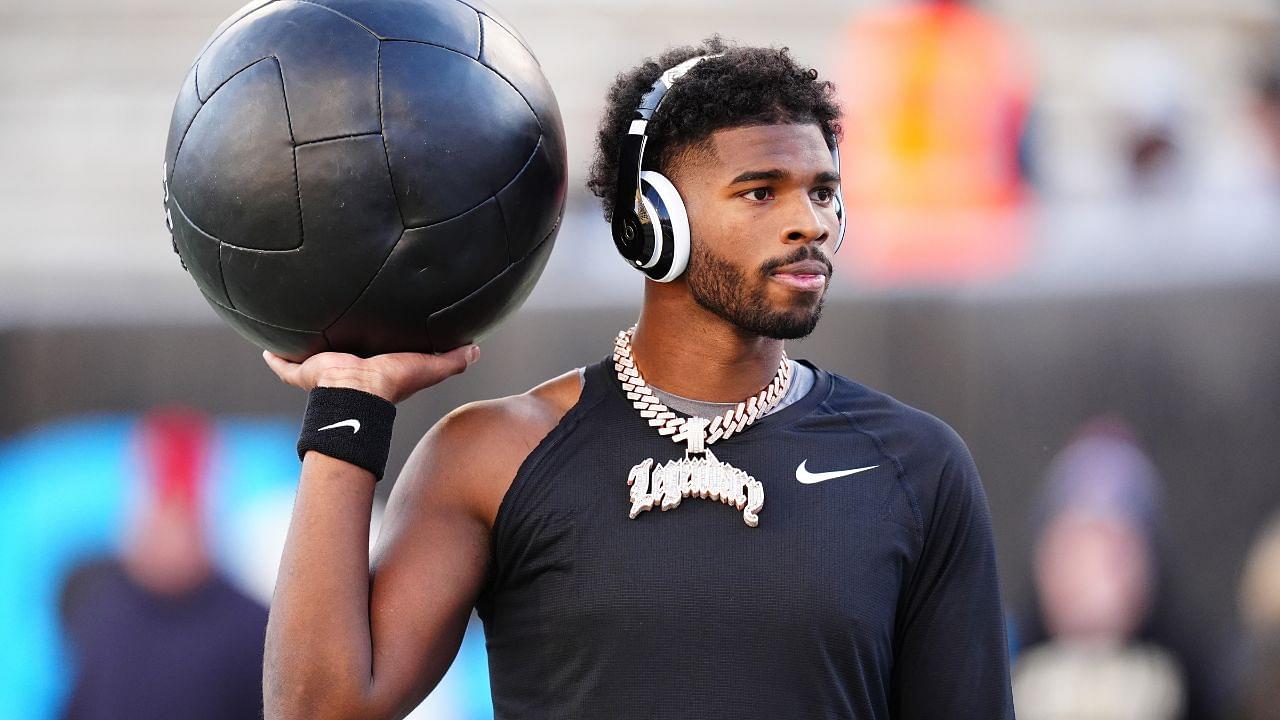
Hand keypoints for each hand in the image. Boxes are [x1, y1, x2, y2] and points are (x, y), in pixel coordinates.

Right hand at [262, 345, 478, 403]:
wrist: (357, 391)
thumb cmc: (391, 383)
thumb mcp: (428, 368)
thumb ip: (453, 360)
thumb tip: (477, 348)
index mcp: (373, 367)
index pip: (373, 352)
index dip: (375, 344)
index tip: (375, 330)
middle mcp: (346, 368)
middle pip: (339, 353)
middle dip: (336, 341)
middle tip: (334, 322)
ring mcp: (322, 371)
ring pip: (310, 357)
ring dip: (304, 346)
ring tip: (297, 326)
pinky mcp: (303, 370)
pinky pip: (283, 363)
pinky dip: (274, 357)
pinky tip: (264, 345)